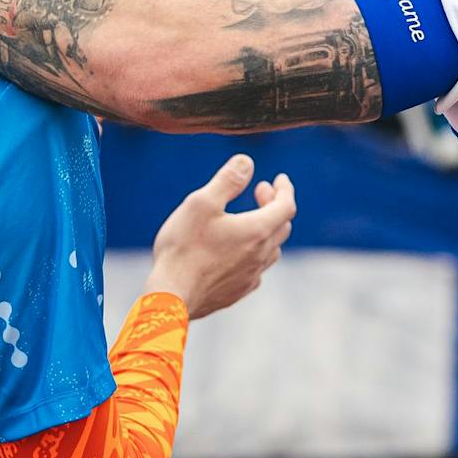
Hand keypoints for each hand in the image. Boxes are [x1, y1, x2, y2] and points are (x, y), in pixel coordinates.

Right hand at [144, 154, 294, 319]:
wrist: (170, 296)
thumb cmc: (184, 247)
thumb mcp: (202, 203)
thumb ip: (228, 180)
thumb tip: (247, 162)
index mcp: (258, 231)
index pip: (286, 206)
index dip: (285, 189)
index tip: (279, 178)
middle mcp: (260, 255)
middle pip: (282, 226)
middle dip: (274, 204)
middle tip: (259, 192)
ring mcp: (251, 276)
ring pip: (272, 249)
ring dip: (267, 229)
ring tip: (251, 219)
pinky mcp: (238, 291)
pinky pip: (257, 268)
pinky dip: (255, 252)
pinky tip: (238, 251)